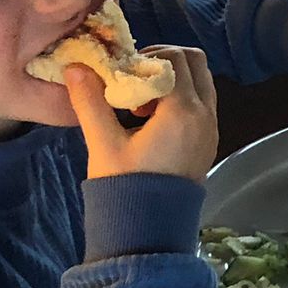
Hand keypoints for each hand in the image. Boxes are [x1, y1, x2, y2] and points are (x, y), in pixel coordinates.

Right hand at [66, 45, 217, 182]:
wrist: (149, 229)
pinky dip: (182, 97)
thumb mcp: (103, 144)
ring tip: (140, 102)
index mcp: (182, 111)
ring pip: (202, 82)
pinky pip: (203, 103)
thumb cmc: (126, 186)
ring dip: (174, 80)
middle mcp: (205, 115)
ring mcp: (212, 128)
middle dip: (164, 61)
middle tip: (134, 79)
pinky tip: (151, 120)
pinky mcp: (210, 140)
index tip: (122, 73)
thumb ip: (90, 102)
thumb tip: (76, 67)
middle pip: (195, 63)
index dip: (145, 58)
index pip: (173, 59)